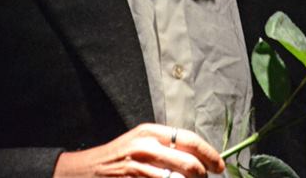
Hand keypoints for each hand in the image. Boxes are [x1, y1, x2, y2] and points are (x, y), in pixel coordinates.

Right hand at [53, 123, 224, 177]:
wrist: (85, 170)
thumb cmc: (118, 156)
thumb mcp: (141, 142)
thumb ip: (166, 146)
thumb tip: (199, 157)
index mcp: (151, 132)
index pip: (189, 140)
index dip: (209, 154)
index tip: (219, 165)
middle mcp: (146, 147)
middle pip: (188, 164)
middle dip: (202, 176)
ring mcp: (138, 167)